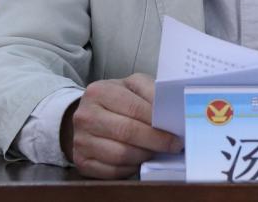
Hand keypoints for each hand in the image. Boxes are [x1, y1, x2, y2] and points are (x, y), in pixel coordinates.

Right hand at [63, 73, 182, 178]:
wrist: (88, 115)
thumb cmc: (117, 100)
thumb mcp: (132, 87)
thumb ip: (151, 93)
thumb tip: (173, 112)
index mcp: (99, 91)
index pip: (134, 108)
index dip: (157, 122)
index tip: (176, 131)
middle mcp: (85, 116)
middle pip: (127, 132)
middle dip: (155, 141)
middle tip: (174, 145)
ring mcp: (81, 140)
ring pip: (120, 155)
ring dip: (144, 155)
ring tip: (156, 151)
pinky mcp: (81, 161)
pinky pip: (112, 171)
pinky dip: (131, 168)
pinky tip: (140, 160)